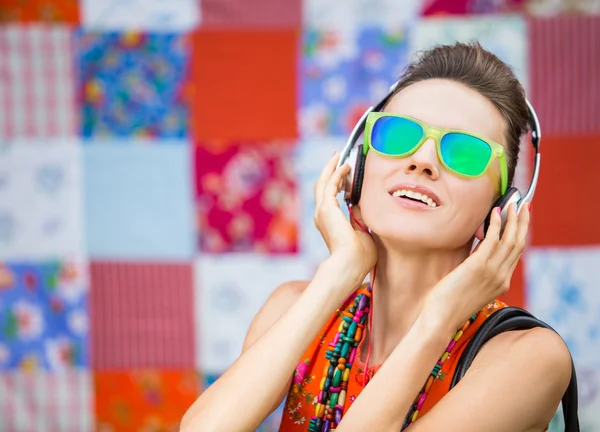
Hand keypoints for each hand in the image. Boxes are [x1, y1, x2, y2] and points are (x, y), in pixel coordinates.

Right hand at [313, 152, 376, 284]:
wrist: (350, 264)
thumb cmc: (359, 256)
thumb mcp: (362, 232)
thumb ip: (359, 218)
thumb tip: (360, 204)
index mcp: (328, 223)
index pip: (329, 198)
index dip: (336, 183)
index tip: (344, 174)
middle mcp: (321, 216)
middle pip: (322, 186)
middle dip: (330, 171)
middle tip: (337, 157)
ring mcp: (322, 212)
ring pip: (323, 182)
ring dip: (331, 168)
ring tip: (339, 156)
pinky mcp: (326, 208)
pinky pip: (330, 184)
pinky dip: (337, 173)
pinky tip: (345, 166)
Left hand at [423, 202, 530, 331]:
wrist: (441, 319)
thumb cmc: (447, 304)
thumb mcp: (469, 286)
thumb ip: (477, 271)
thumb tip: (475, 253)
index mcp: (501, 283)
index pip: (516, 254)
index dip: (520, 234)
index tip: (520, 219)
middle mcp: (501, 277)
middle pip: (518, 244)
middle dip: (523, 223)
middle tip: (524, 205)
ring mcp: (492, 272)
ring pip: (510, 240)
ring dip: (513, 219)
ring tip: (513, 203)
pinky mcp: (479, 267)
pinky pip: (492, 240)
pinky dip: (496, 224)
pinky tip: (495, 212)